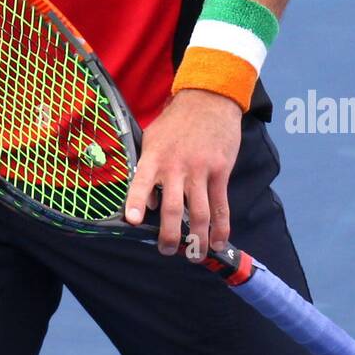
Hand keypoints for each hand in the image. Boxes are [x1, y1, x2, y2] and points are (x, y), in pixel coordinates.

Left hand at [125, 88, 242, 258]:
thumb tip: (150, 203)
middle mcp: (176, 166)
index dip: (137, 202)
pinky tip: (217, 242)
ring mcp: (200, 170)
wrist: (208, 99)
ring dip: (197, 239)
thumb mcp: (152, 138)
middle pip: (172, 208)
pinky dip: (220, 228)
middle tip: (166, 251)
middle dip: (169, 235)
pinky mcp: (220, 172)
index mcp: (154, 157)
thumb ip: (147, 169)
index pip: (141, 182)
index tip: (133, 221)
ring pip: (199, 213)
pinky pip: (221, 206)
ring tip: (194, 255)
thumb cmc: (176, 122)